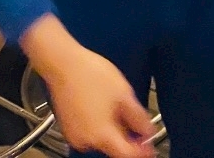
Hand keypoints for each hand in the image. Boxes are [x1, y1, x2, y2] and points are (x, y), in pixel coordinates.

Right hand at [20, 15, 154, 157]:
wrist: (64, 63)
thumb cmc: (90, 73)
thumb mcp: (123, 92)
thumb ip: (138, 117)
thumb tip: (148, 131)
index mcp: (101, 134)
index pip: (127, 154)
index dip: (142, 151)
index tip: (149, 145)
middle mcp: (85, 141)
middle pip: (114, 147)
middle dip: (127, 136)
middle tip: (134, 118)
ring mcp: (74, 136)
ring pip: (102, 140)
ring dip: (113, 129)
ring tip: (115, 104)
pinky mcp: (69, 129)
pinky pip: (90, 133)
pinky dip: (99, 125)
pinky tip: (101, 105)